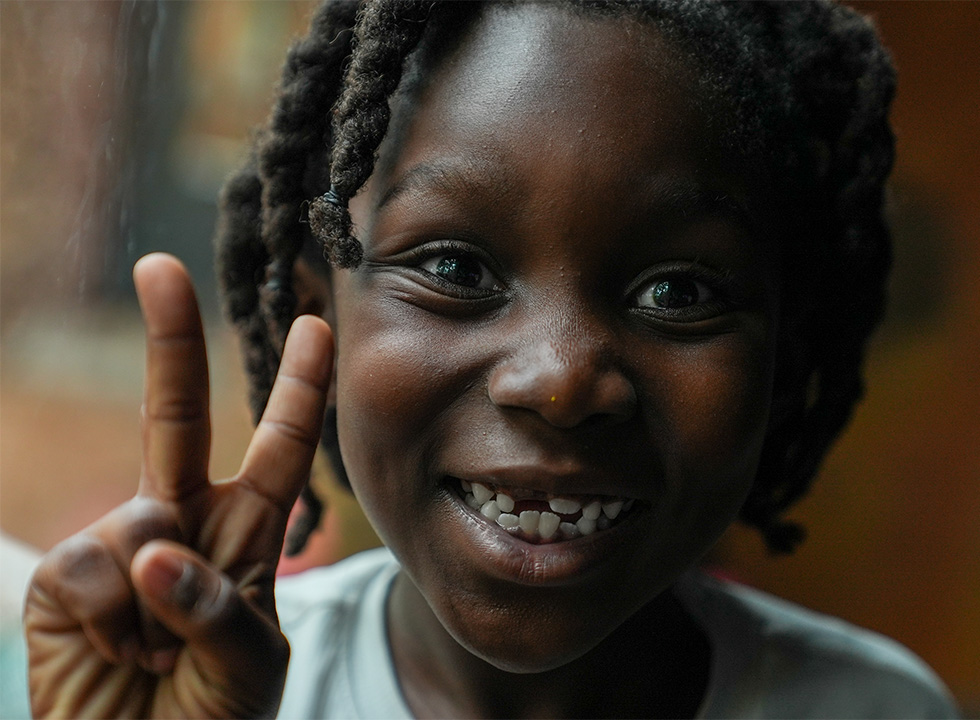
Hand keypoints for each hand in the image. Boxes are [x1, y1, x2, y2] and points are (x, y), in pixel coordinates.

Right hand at [24, 254, 331, 717]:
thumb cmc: (213, 716)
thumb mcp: (251, 667)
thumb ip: (221, 607)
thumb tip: (156, 552)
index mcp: (245, 531)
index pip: (279, 447)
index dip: (299, 387)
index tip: (318, 325)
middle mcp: (183, 521)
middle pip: (174, 416)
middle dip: (171, 340)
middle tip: (161, 266)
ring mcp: (121, 543)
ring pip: (140, 525)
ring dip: (156, 607)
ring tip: (157, 657)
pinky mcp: (63, 577)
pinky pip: (91, 572)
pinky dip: (112, 625)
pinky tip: (118, 655)